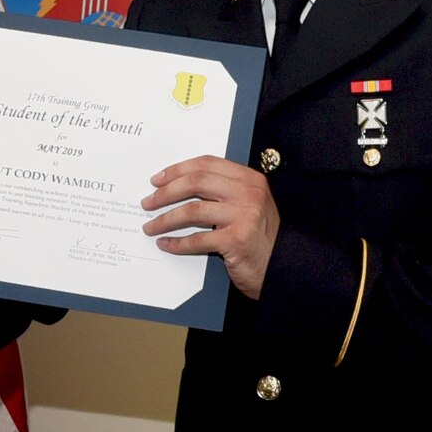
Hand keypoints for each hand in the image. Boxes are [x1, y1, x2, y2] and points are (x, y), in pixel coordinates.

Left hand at [141, 155, 279, 299]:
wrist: (283, 267)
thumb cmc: (261, 237)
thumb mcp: (248, 205)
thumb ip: (224, 192)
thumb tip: (179, 187)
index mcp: (249, 179)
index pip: (206, 164)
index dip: (178, 169)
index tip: (157, 179)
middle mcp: (248, 193)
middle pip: (196, 182)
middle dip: (166, 192)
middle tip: (148, 202)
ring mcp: (244, 216)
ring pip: (192, 210)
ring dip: (165, 219)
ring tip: (151, 226)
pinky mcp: (236, 240)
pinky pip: (198, 240)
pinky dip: (177, 243)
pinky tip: (166, 244)